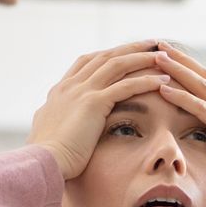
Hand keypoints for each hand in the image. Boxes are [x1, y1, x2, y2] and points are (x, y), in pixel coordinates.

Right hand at [28, 42, 171, 179]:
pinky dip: (146, 81)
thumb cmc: (46, 158)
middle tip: (151, 43)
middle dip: (129, 48)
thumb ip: (58, 125)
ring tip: (164, 55)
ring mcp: (82, 92)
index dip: (107, 55)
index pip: (86, 62)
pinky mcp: (94, 104)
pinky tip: (163, 80)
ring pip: (117, 65)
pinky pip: (126, 87)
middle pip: (105, 57)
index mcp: (60, 91)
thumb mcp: (48, 134)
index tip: (124, 52)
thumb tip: (61, 128)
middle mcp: (70, 86)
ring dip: (142, 58)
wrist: (41, 162)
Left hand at [150, 44, 205, 206]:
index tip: (168, 56)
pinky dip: (181, 97)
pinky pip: (201, 108)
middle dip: (181, 59)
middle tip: (158, 44)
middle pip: (204, 76)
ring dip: (178, 70)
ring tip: (156, 57)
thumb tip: (191, 138)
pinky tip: (162, 89)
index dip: (188, 67)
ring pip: (202, 86)